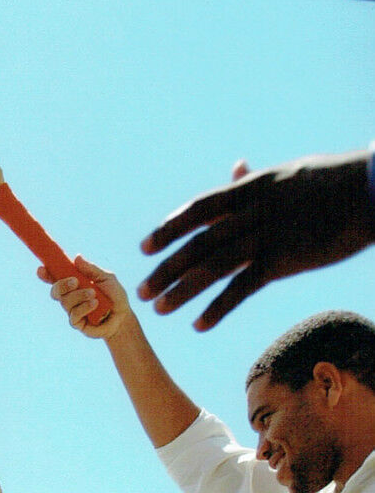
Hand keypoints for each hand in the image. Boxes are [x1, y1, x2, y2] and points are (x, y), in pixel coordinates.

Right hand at [40, 254, 130, 339]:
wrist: (123, 316)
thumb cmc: (115, 295)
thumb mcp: (106, 278)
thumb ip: (91, 269)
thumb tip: (77, 258)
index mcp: (74, 284)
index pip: (56, 278)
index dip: (46, 275)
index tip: (41, 269)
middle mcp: (70, 297)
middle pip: (55, 291)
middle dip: (62, 285)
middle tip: (75, 281)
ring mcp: (72, 311)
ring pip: (65, 302)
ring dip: (79, 296)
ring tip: (94, 294)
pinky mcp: (77, 323)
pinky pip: (73, 315)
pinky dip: (84, 308)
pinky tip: (95, 304)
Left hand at [138, 151, 374, 329]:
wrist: (371, 189)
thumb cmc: (334, 182)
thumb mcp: (289, 174)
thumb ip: (256, 180)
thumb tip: (236, 168)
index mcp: (253, 187)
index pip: (201, 208)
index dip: (170, 228)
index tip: (145, 246)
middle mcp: (254, 210)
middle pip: (199, 241)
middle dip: (166, 267)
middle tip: (140, 290)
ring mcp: (268, 235)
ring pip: (214, 265)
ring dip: (182, 289)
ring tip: (158, 309)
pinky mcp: (285, 260)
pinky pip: (243, 287)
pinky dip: (217, 307)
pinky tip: (198, 325)